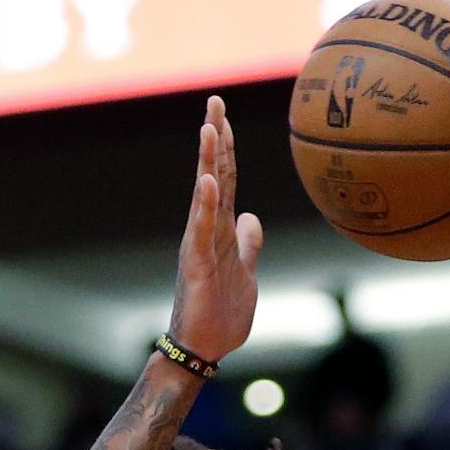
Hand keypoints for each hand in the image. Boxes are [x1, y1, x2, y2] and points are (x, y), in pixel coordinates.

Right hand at [168, 95, 262, 362]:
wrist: (205, 348)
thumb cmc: (222, 312)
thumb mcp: (247, 270)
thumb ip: (249, 243)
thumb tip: (251, 218)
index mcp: (222, 229)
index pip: (226, 179)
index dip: (228, 147)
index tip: (225, 114)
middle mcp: (208, 230)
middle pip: (214, 175)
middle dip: (216, 138)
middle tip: (215, 102)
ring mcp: (201, 244)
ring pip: (205, 195)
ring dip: (208, 161)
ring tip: (209, 128)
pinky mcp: (197, 264)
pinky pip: (201, 229)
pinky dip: (204, 204)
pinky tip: (206, 179)